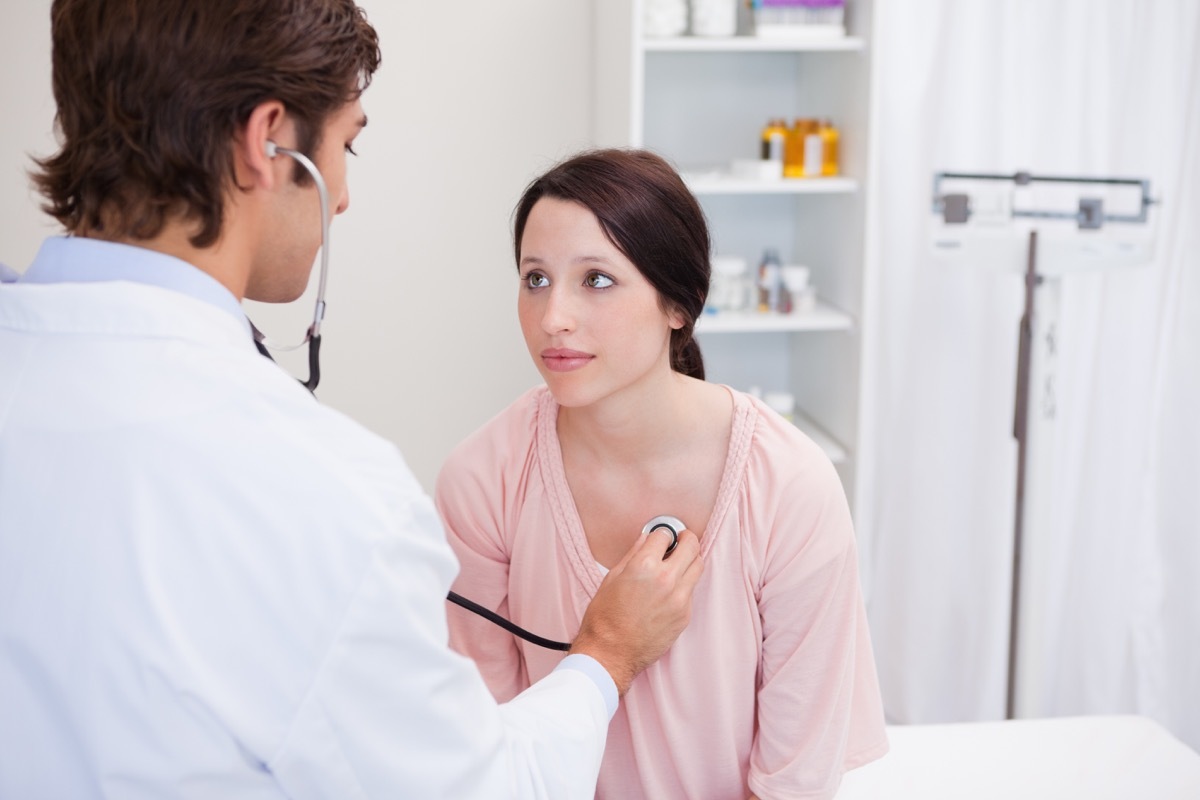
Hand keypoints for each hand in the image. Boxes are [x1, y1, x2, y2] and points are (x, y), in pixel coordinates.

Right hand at [569, 526, 702, 695]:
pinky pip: (691, 590)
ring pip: (698, 566)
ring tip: (678, 563)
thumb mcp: (611, 578)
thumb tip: (646, 539)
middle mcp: (666, 580)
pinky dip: (684, 584)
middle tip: (679, 541)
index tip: (660, 537)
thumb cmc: (604, 618)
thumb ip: (633, 554)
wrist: (611, 654)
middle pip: (691, 546)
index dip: (661, 534)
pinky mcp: (685, 615)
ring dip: (690, 559)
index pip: (664, 535)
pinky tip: (670, 590)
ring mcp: (679, 599)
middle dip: (685, 539)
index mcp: (644, 566)